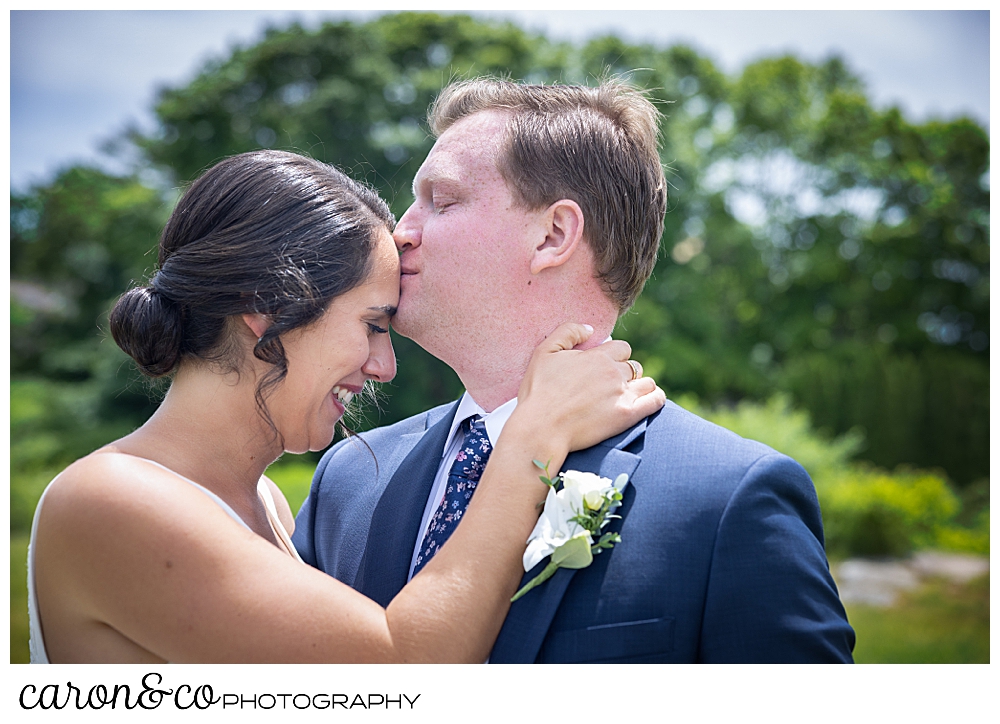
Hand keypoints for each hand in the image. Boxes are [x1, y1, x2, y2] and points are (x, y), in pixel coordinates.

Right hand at [512, 323, 665, 452]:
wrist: (540, 428)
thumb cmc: (538, 392)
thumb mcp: (544, 352)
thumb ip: (568, 332)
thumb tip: (591, 329)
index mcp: (597, 356)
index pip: (621, 348)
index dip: (613, 356)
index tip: (602, 368)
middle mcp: (613, 372)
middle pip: (632, 366)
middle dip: (623, 373)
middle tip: (608, 387)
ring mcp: (622, 394)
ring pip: (645, 382)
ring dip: (639, 385)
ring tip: (626, 396)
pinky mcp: (627, 415)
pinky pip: (655, 400)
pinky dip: (655, 398)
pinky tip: (647, 401)